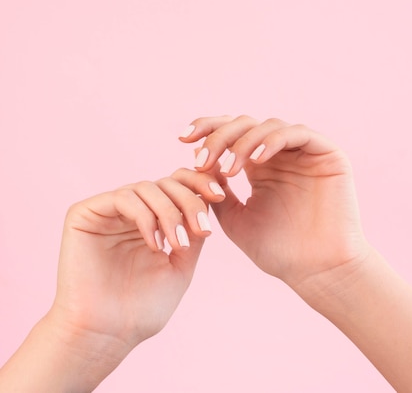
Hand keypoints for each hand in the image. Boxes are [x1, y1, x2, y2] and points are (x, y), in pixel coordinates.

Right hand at [49, 172, 217, 360]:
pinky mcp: (84, 213)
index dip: (199, 184)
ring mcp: (106, 211)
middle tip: (202, 228)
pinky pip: (122, 197)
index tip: (220, 197)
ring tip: (178, 245)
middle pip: (165, 182)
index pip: (177, 186)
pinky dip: (145, 216)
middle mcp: (129, 211)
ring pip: (146, 187)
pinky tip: (154, 244)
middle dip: (189, 200)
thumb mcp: (181, 266)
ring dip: (169, 212)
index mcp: (151, 219)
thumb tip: (211, 199)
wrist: (106, 335)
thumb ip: (193, 232)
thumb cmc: (141, 308)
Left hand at [179, 115, 369, 302]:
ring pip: (267, 125)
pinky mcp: (326, 153)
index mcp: (260, 165)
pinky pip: (297, 133)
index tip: (182, 141)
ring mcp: (303, 151)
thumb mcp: (234, 218)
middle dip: (219, 137)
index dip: (206, 129)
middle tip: (202, 159)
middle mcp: (280, 153)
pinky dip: (273, 141)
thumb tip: (196, 163)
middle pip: (245, 124)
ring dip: (243, 142)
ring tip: (228, 169)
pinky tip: (257, 161)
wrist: (317, 272)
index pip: (230, 134)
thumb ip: (216, 189)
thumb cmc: (278, 251)